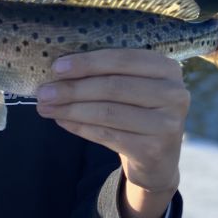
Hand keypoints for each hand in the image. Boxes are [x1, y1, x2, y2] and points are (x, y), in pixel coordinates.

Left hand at [36, 49, 187, 217]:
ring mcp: (167, 124)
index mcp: (168, 69)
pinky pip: (107, 135)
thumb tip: (59, 69)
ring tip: (45, 107)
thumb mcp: (133, 86)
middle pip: (114, 87)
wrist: (158, 158)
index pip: (124, 59)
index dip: (88, 62)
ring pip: (108, 112)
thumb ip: (107, 74)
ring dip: (71, 109)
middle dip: (73, 89)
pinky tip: (62, 121)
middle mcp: (174, 94)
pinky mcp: (154, 149)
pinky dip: (80, 127)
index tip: (57, 67)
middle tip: (43, 92)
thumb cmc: (137, 111)